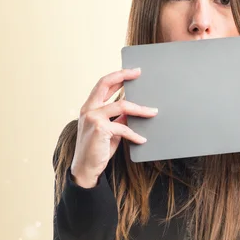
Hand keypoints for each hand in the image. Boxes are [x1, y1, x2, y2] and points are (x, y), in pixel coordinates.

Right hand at [71, 68, 157, 187]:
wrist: (85, 168)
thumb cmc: (97, 149)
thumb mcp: (108, 130)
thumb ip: (117, 118)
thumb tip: (133, 111)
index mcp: (89, 107)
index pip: (102, 84)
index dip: (117, 76)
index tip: (132, 71)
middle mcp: (88, 109)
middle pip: (105, 83)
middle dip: (123, 75)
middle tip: (138, 73)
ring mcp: (93, 118)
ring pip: (122, 105)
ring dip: (141, 109)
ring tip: (153, 112)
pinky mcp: (100, 129)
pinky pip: (124, 128)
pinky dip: (135, 134)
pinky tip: (142, 139)